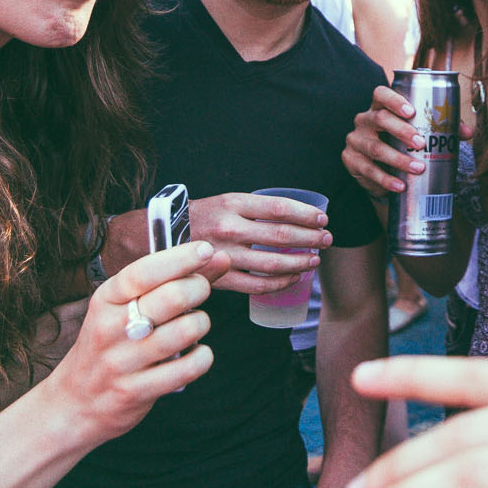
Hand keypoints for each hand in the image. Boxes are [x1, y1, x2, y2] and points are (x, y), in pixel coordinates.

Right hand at [43, 241, 228, 445]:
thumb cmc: (111, 344)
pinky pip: (186, 369)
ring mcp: (121, 362)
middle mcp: (110, 328)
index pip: (145, 271)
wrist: (75, 402)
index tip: (206, 250)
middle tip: (199, 292)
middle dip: (198, 288)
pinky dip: (202, 358)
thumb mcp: (126, 307)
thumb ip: (174, 279)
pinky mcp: (134, 392)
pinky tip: (195, 354)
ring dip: (201, 324)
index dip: (180, 258)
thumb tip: (218, 257)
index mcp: (106, 299)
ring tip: (194, 326)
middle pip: (172, 298)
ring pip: (183, 331)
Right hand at [188, 192, 332, 293]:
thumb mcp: (226, 202)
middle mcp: (229, 227)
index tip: (323, 219)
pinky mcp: (219, 277)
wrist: (159, 236)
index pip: (279, 207)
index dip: (306, 214)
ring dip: (299, 262)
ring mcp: (223, 254)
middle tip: (327, 240)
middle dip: (310, 238)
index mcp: (233, 203)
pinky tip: (293, 279)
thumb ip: (256, 209)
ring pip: (272, 263)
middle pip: (281, 235)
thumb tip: (297, 218)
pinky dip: (279, 283)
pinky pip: (256, 285)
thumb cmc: (201, 217)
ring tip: (315, 260)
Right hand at [341, 85, 471, 197]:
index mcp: (379, 107)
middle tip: (421, 143)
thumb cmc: (400, 144)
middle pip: (379, 119)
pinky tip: (400, 185)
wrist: (380, 171)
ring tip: (418, 168)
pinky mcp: (351, 161)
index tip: (412, 111)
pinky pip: (368, 170)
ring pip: (375, 147)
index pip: (380, 94)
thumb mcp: (418, 132)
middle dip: (402, 130)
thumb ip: (443, 128)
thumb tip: (467, 133)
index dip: (395, 100)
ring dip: (398, 159)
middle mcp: (364, 120)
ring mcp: (356, 140)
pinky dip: (386, 180)